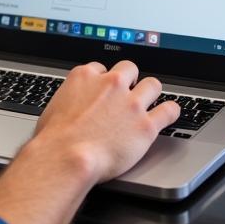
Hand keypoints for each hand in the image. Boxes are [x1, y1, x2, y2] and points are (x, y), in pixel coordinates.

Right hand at [31, 61, 179, 184]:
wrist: (67, 156)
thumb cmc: (54, 139)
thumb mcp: (53, 108)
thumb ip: (68, 101)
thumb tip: (68, 109)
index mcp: (85, 77)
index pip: (100, 68)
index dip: (103, 79)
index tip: (104, 88)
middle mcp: (111, 84)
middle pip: (129, 68)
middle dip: (130, 79)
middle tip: (128, 92)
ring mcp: (131, 103)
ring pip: (152, 84)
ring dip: (151, 92)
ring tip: (150, 101)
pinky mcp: (146, 125)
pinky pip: (169, 110)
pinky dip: (171, 111)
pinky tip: (170, 114)